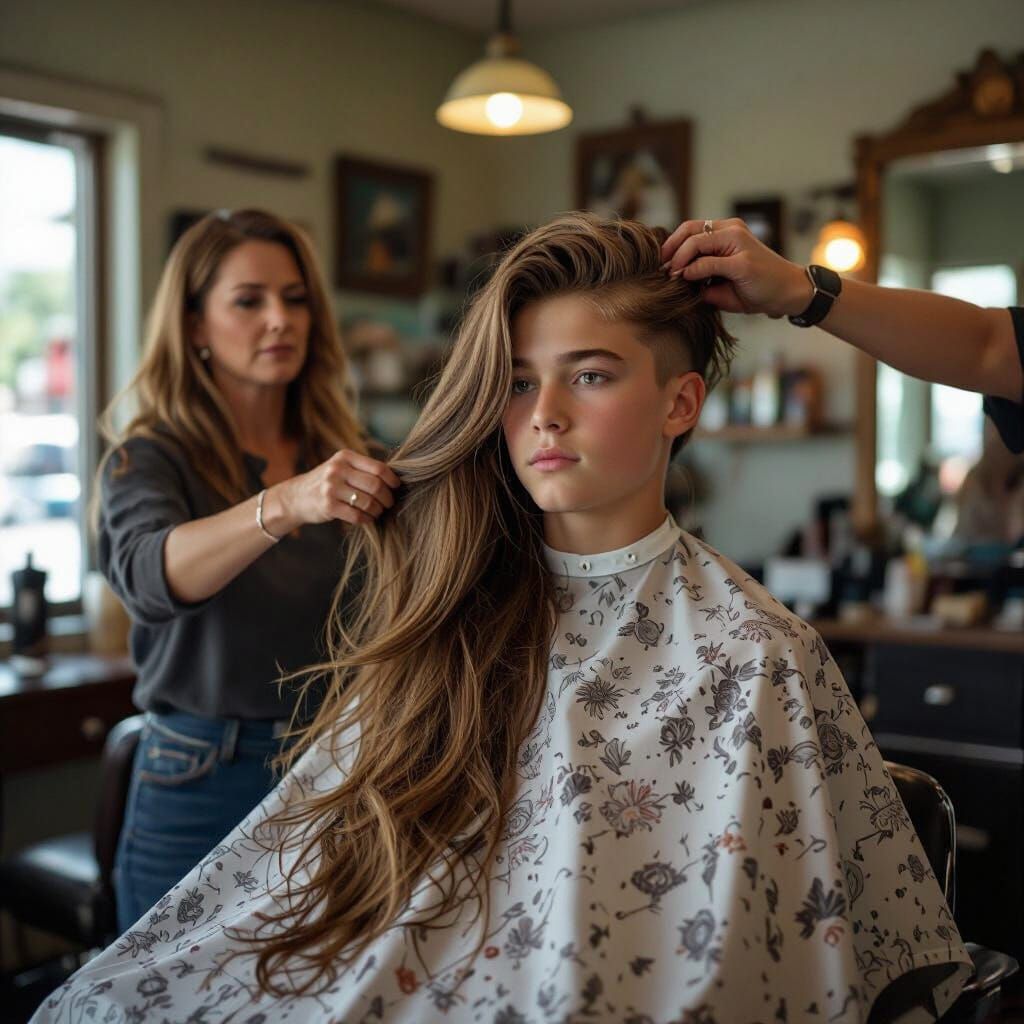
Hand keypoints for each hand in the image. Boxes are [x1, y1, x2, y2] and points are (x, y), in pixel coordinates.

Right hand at [268, 449, 401, 531]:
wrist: (296, 496)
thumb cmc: (328, 482)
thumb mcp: (341, 467)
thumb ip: (363, 470)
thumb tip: (396, 480)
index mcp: (345, 457)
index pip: (378, 468)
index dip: (392, 480)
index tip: (396, 487)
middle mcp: (337, 470)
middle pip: (375, 485)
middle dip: (387, 498)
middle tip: (389, 504)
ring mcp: (331, 488)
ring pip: (368, 502)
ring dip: (378, 510)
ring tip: (377, 512)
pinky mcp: (328, 506)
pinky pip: (357, 515)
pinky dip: (367, 519)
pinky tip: (367, 518)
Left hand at [660, 218, 812, 318]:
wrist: (787, 293)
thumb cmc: (754, 289)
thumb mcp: (721, 283)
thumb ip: (700, 277)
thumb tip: (674, 278)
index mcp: (727, 231)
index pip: (691, 229)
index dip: (672, 245)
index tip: (661, 263)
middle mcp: (733, 230)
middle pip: (689, 230)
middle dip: (669, 249)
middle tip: (661, 268)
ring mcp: (738, 242)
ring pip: (696, 242)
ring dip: (679, 259)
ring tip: (672, 275)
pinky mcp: (742, 261)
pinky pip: (708, 262)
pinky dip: (693, 271)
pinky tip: (687, 279)